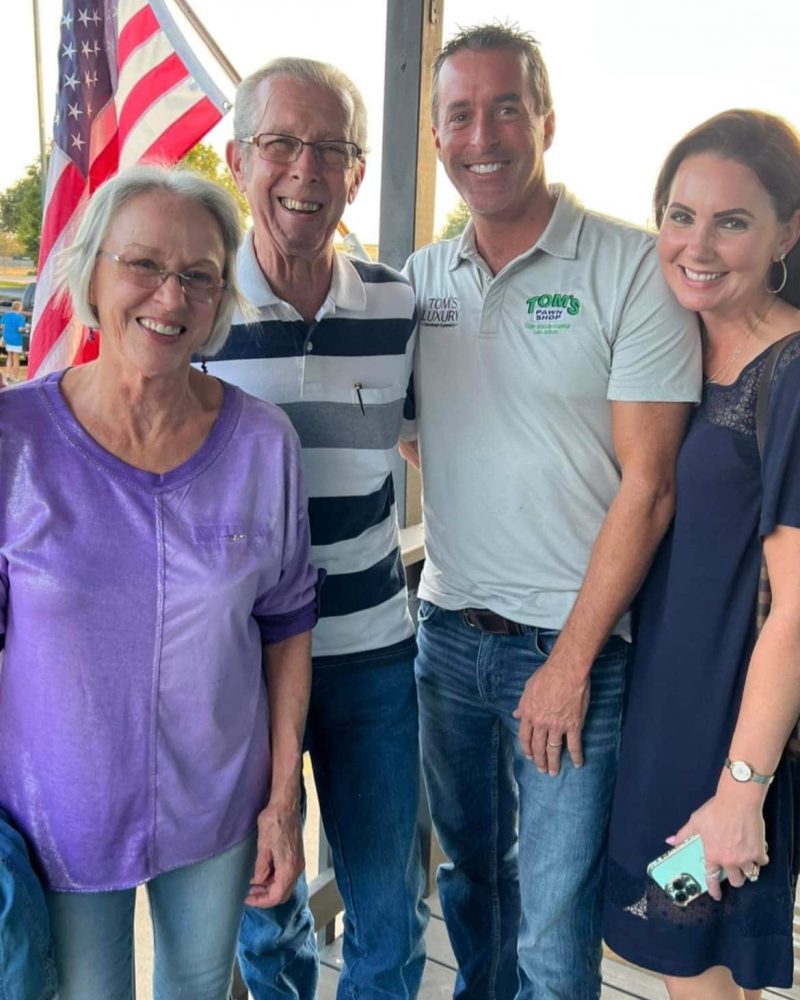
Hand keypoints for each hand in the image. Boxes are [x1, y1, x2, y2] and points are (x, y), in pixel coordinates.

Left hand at [245, 800, 304, 907]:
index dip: (262, 901)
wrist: (286, 804)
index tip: (248, 899)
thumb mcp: (263, 845)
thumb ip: (261, 867)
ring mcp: (298, 862)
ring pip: (285, 885)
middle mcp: (297, 868)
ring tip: (254, 885)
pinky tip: (263, 874)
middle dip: (266, 897)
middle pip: (283, 894)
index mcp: (288, 867)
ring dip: (270, 888)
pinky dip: (275, 880)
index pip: (277, 896)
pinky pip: (287, 876)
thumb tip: (258, 881)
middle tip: (250, 894)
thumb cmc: (274, 821)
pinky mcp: (296, 856)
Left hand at [512, 657, 589, 775]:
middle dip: (539, 761)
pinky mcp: (573, 725)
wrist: (566, 671)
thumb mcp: (528, 688)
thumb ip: (523, 704)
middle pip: (538, 747)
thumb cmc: (546, 675)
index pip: (524, 738)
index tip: (529, 758)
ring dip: (554, 763)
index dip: (527, 750)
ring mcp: (557, 726)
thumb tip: (516, 714)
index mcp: (529, 714)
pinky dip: (576, 756)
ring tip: (554, 772)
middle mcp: (541, 723)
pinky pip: (574, 745)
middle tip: (542, 770)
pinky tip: (577, 764)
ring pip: (554, 750)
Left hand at [667, 793, 768, 900]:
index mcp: (713, 855)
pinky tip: (757, 851)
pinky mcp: (759, 852)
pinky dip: (760, 858)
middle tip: (734, 871)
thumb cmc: (715, 811)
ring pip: (750, 874)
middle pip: (736, 881)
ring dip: (748, 869)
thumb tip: (670, 841)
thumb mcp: (696, 822)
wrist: (737, 802)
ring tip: (747, 861)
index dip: (714, 890)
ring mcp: (746, 858)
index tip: (716, 895)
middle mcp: (729, 861)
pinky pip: (762, 862)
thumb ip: (684, 834)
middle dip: (735, 879)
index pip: (711, 878)